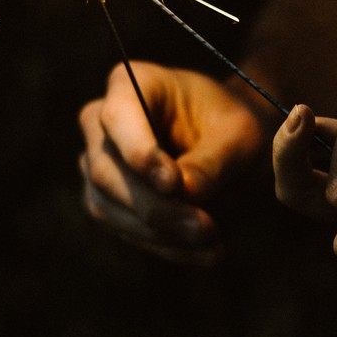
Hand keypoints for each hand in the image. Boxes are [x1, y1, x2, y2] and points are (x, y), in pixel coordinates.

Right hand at [79, 61, 268, 264]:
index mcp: (131, 83)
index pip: (119, 117)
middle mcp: (100, 122)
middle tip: (205, 227)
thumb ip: (212, 161)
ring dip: (161, 233)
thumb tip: (184, 193)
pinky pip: (126, 231)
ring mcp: (96, 164)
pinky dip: (167, 247)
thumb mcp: (240, 136)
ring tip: (213, 242)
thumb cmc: (233, 126)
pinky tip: (207, 253)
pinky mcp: (106, 202)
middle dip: (156, 206)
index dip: (140, 153)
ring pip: (109, 207)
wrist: (231, 145)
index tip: (173, 183)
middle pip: (106, 170)